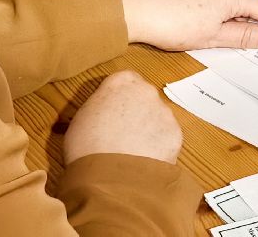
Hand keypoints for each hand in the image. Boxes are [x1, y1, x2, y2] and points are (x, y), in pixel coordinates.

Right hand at [63, 70, 182, 165]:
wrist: (107, 177)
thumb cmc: (86, 147)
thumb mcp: (82, 117)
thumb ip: (100, 106)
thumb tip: (105, 114)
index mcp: (121, 82)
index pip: (126, 81)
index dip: (120, 100)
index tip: (113, 113)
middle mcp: (146, 91)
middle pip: (144, 99)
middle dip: (137, 114)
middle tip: (122, 136)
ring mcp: (164, 112)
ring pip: (158, 119)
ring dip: (149, 131)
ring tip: (132, 153)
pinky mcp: (175, 134)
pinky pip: (167, 139)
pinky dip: (159, 149)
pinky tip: (144, 161)